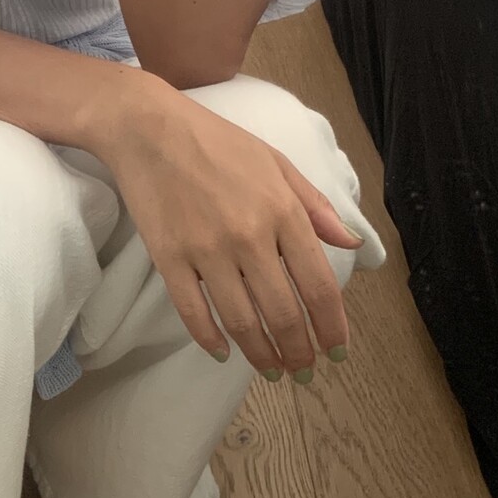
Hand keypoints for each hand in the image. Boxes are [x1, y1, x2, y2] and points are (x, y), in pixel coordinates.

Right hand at [100, 78, 363, 377]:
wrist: (147, 127)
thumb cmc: (216, 140)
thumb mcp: (276, 162)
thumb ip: (315, 205)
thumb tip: (350, 244)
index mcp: (282, 212)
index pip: (319, 286)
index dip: (332, 327)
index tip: (335, 351)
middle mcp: (250, 237)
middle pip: (283, 314)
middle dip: (298, 352)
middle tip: (302, 370)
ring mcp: (206, 250)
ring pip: (241, 322)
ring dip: (261, 355)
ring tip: (272, 370)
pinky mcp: (169, 257)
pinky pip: (193, 312)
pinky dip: (210, 340)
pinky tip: (222, 352)